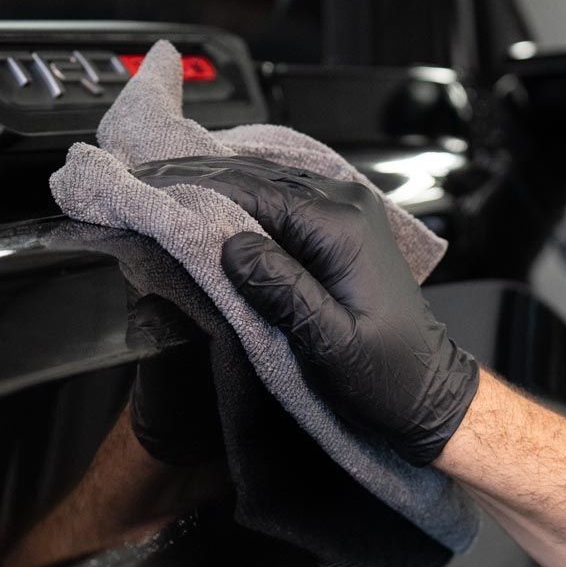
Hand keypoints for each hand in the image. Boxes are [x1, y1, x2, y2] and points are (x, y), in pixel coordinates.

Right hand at [134, 157, 478, 465]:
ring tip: (156, 181)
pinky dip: (236, 195)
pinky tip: (204, 198)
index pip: (251, 191)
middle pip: (253, 175)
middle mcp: (344, 206)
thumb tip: (232, 247)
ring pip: (263, 181)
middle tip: (135, 175)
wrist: (431, 391)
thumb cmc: (389, 376)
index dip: (192, 187)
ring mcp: (343, 212)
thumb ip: (283, 292)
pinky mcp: (338, 228)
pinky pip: (279, 199)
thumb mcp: (332, 343)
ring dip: (209, 181)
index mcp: (341, 227)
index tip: (143, 186)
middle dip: (191, 175)